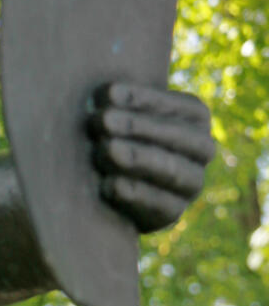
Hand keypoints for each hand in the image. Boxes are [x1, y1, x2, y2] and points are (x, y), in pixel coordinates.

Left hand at [87, 82, 215, 232]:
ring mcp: (191, 183)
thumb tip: (103, 93)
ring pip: (171, 170)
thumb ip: (119, 101)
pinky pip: (160, 205)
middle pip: (175, 135)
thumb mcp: (123, 110)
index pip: (174, 104)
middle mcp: (202, 149)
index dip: (142, 98)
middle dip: (137, 126)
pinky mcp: (172, 213)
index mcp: (195, 116)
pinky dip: (135, 194)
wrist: (119, 182)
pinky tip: (110, 185)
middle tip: (103, 120)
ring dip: (137, 158)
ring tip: (106, 149)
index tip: (108, 93)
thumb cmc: (119, 131)